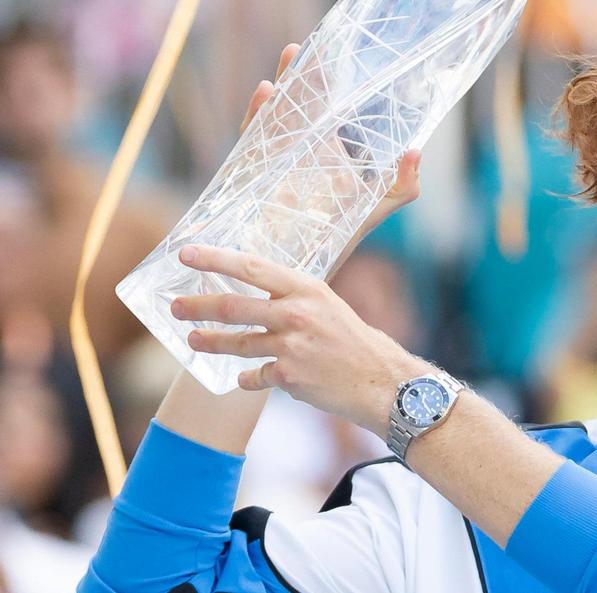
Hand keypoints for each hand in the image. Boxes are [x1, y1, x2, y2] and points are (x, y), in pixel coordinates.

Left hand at [170, 244, 435, 434]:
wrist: (381, 381)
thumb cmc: (354, 342)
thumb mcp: (327, 305)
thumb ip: (293, 298)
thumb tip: (255, 291)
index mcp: (307, 289)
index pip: (251, 267)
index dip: (215, 259)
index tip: (186, 253)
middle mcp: (296, 313)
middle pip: (232, 306)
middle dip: (196, 307)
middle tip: (174, 307)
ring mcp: (291, 346)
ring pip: (236, 343)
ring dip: (209, 342)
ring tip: (193, 341)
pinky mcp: (289, 377)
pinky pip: (253, 376)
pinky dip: (247, 378)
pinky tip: (245, 379)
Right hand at [242, 45, 422, 236]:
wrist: (310, 257)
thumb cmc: (345, 227)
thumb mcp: (380, 203)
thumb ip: (404, 183)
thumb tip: (415, 151)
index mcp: (325, 142)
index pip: (323, 101)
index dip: (324, 77)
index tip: (328, 51)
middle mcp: (298, 142)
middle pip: (294, 99)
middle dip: (297, 74)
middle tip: (300, 49)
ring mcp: (275, 154)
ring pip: (272, 114)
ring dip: (277, 89)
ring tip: (283, 66)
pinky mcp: (255, 170)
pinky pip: (252, 138)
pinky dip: (256, 115)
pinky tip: (265, 95)